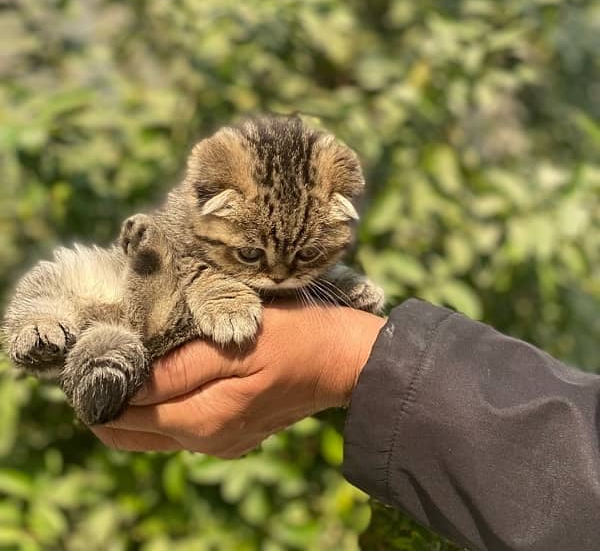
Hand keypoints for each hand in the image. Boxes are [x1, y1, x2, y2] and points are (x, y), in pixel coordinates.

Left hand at [92, 301, 385, 456]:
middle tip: (94, 358)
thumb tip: (128, 383)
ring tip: (118, 366)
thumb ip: (180, 367)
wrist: (344, 360)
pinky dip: (157, 410)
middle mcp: (205, 441)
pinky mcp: (232, 435)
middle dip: (106, 399)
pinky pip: (178, 430)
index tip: (86, 353)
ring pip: (151, 434)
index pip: (127, 411)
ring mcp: (219, 443)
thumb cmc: (294, 337)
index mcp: (203, 419)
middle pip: (131, 431)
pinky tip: (156, 380)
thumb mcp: (235, 342)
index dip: (101, 384)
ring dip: (129, 406)